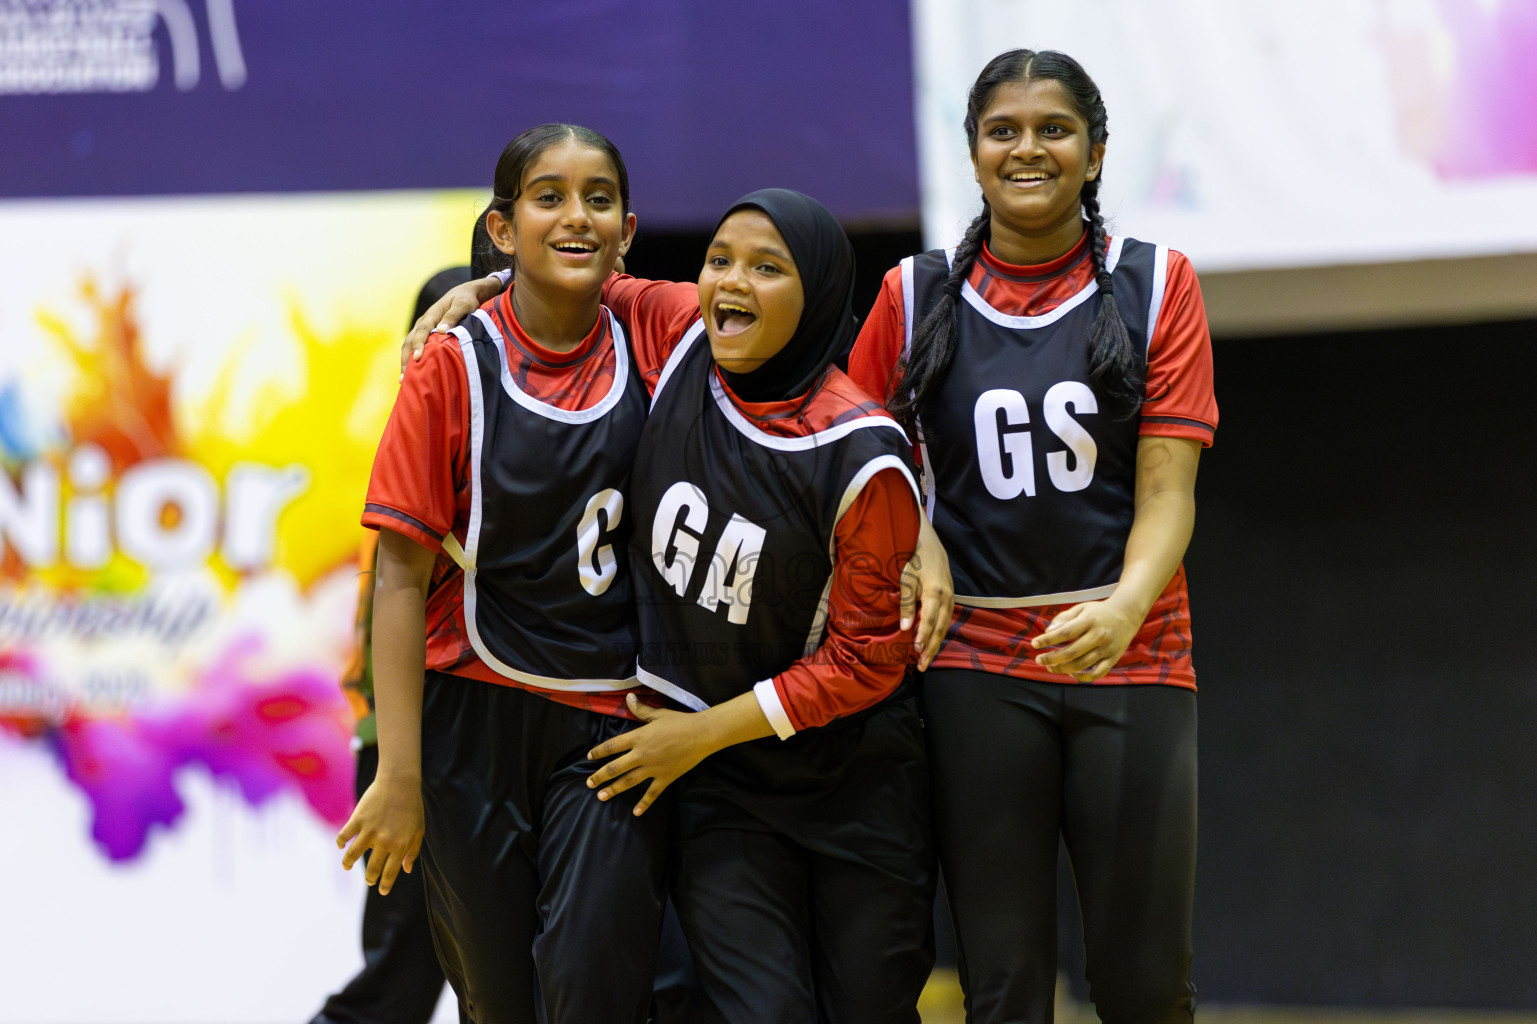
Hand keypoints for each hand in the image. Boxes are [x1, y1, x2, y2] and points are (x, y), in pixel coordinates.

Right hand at [335, 770, 423, 894]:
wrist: (400, 783)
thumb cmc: (411, 807)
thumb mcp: (418, 830)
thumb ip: (413, 851)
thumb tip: (406, 870)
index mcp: (401, 845)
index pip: (391, 872)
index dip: (385, 884)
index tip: (382, 891)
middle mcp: (384, 841)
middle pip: (372, 868)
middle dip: (370, 878)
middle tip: (369, 880)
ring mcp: (370, 830)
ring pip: (353, 855)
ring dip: (348, 863)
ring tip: (347, 866)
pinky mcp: (358, 819)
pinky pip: (344, 836)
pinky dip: (341, 842)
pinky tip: (342, 845)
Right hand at [400, 276, 506, 372]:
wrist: (464, 294)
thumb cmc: (466, 300)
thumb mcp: (464, 305)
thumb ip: (454, 316)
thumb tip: (441, 330)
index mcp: (432, 314)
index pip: (422, 330)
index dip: (418, 344)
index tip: (417, 357)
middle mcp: (424, 322)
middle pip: (409, 341)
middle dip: (405, 359)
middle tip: (404, 377)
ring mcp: (423, 328)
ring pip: (409, 345)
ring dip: (405, 362)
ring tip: (404, 381)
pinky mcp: (426, 334)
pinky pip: (415, 347)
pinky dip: (412, 360)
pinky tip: (413, 374)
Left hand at [586, 694, 716, 815]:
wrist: (701, 734)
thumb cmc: (680, 722)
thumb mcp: (658, 714)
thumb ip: (640, 709)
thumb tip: (628, 698)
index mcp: (638, 738)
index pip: (612, 746)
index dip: (599, 752)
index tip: (590, 757)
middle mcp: (642, 755)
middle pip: (615, 767)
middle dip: (600, 776)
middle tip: (589, 783)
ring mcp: (653, 768)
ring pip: (628, 781)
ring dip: (614, 789)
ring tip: (601, 796)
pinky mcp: (665, 778)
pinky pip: (652, 793)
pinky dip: (644, 803)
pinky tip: (636, 812)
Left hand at [900, 517, 953, 669]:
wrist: (930, 547)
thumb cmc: (914, 562)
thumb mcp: (906, 580)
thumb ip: (906, 604)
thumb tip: (905, 628)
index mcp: (935, 592)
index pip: (930, 620)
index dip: (923, 636)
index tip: (916, 651)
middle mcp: (947, 598)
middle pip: (940, 628)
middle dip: (931, 648)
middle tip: (922, 666)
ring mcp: (951, 599)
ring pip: (944, 627)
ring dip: (935, 644)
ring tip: (925, 660)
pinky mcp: (950, 599)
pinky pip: (945, 621)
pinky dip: (938, 634)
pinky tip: (931, 643)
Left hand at [1030, 597, 1142, 681]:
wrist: (1127, 615)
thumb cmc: (1098, 612)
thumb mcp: (1081, 608)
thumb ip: (1063, 618)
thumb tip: (1048, 631)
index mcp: (1089, 621)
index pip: (1065, 633)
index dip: (1047, 640)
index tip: (1034, 644)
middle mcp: (1099, 635)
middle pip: (1071, 652)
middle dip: (1051, 658)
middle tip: (1039, 660)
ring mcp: (1107, 649)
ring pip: (1081, 665)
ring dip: (1063, 669)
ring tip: (1050, 667)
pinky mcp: (1113, 659)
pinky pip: (1097, 673)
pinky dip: (1083, 677)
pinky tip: (1071, 674)